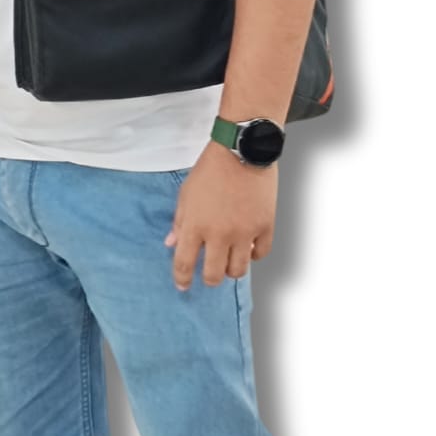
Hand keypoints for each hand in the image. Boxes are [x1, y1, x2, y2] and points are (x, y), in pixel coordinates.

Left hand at [164, 141, 277, 289]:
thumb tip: (171, 243)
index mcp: (195, 225)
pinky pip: (260, 254)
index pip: (183, 263)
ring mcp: (244, 232)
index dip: (181, 279)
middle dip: (209, 278)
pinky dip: (253, 255)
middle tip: (209, 274)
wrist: (242, 150)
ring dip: (231, 269)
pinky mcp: (265, 226)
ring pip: (238, 270)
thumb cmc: (211, 169)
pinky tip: (248, 248)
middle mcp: (219, 234)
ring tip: (229, 260)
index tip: (182, 285)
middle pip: (213, 274)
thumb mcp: (186, 193)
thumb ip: (179, 221)